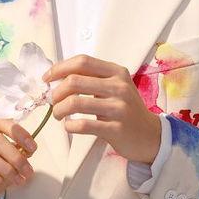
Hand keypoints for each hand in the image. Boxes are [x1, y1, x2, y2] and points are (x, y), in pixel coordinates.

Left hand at [43, 55, 161, 163]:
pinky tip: (69, 126)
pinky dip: (70, 125)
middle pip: (75, 81)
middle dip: (56, 92)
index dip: (60, 68)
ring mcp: (118, 108)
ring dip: (59, 109)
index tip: (47, 78)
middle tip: (52, 101)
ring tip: (57, 114)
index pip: (83, 62)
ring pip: (76, 103)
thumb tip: (57, 77)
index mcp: (116, 72)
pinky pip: (83, 124)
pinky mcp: (116, 128)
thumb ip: (92, 79)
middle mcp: (119, 86)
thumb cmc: (126, 109)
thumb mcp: (115, 87)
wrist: (150, 135)